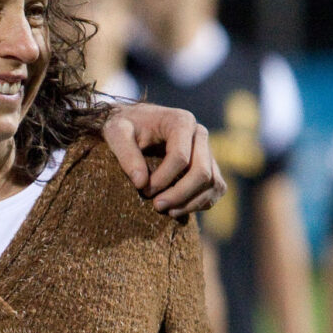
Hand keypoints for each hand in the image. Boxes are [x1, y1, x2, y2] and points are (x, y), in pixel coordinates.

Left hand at [100, 104, 225, 215]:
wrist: (134, 122)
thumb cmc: (125, 126)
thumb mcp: (116, 133)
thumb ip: (126, 154)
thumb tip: (141, 183)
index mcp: (181, 121)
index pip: (180, 157)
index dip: (163, 179)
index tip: (143, 190)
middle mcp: (200, 134)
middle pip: (202, 172)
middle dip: (179, 194)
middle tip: (156, 206)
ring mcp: (208, 150)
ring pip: (212, 183)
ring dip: (192, 202)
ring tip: (168, 212)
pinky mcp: (210, 165)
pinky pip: (216, 188)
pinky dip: (201, 203)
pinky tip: (178, 209)